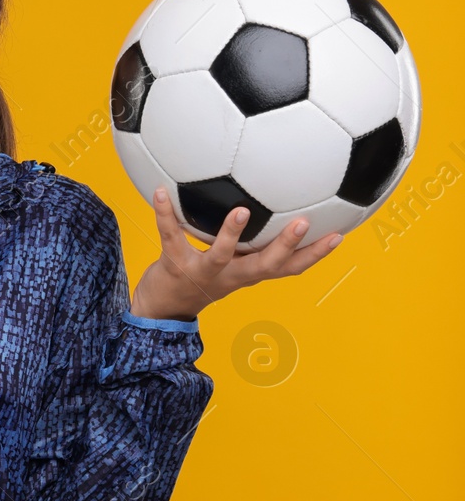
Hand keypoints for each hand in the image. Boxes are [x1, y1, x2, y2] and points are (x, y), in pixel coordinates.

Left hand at [129, 186, 344, 320]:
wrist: (161, 309)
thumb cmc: (202, 277)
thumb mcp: (232, 264)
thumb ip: (250, 243)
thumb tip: (269, 206)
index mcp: (248, 273)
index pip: (288, 268)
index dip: (315, 255)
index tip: (339, 235)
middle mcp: (230, 275)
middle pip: (265, 265)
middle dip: (287, 245)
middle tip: (304, 222)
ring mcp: (202, 271)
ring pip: (221, 254)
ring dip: (232, 234)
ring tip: (242, 210)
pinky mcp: (173, 264)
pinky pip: (170, 235)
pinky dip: (165, 213)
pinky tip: (160, 192)